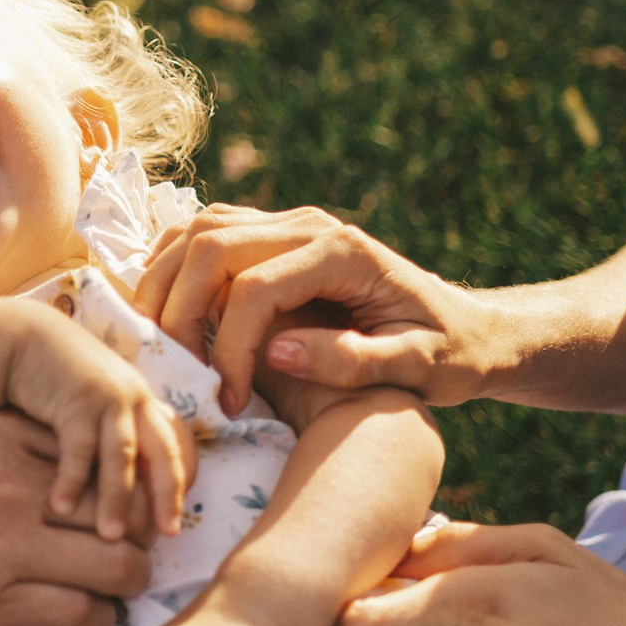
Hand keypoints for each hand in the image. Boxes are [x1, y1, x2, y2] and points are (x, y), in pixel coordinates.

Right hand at [0, 410, 156, 625]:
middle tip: (134, 545)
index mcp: (0, 435)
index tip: (130, 502)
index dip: (128, 484)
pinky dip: (100, 620)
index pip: (103, 454)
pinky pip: (83, 614)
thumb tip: (108, 459)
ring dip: (129, 580)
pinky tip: (90, 615)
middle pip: (122, 509)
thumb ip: (30, 444)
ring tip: (119, 582)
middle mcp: (4, 486)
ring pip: (117, 565)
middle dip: (140, 534)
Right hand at [4, 308, 190, 541]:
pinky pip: (78, 447)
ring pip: (123, 456)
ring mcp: (107, 397)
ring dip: (117, 498)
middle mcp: (134, 399)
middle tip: (165, 536)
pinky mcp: (76, 398)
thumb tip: (129, 484)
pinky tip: (61, 508)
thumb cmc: (56, 381)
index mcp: (143, 403)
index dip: (177, 487)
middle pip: (162, 453)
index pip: (174, 450)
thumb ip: (113, 436)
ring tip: (110, 537)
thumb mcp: (94, 407)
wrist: (21, 338)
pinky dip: (72, 479)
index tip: (172, 526)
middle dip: (166, 496)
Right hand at [137, 205, 491, 411]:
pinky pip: (204, 235)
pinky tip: (169, 316)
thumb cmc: (449, 355)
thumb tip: (279, 351)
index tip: (228, 401)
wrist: (467, 327)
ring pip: (197, 230)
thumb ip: (354, 361)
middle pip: (210, 246)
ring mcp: (288, 224)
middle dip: (177, 311)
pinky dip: (173, 268)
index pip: (254, 287)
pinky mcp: (273, 236)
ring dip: (164, 282)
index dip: (229, 346)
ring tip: (159, 346)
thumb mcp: (418, 369)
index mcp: (344, 254)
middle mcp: (310, 225)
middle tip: (176, 373)